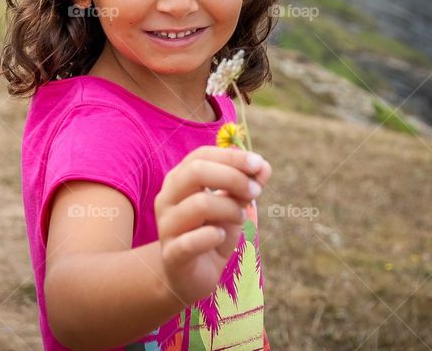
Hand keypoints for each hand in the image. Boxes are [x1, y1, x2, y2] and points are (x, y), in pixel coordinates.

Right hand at [154, 146, 271, 306]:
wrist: (191, 277)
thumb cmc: (212, 233)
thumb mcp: (233, 206)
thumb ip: (247, 185)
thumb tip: (264, 166)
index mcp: (179, 180)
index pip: (202, 155)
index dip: (232, 156)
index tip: (258, 164)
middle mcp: (167, 198)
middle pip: (196, 172)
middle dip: (233, 177)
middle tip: (255, 192)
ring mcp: (166, 226)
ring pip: (200, 204)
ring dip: (230, 208)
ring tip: (240, 218)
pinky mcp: (171, 255)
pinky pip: (191, 241)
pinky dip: (213, 236)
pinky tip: (222, 237)